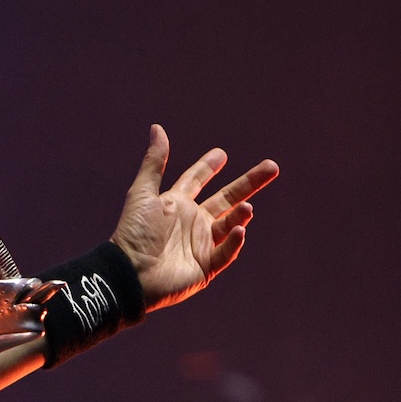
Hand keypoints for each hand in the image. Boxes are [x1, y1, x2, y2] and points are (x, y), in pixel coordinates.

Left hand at [110, 125, 278, 311]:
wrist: (129, 273)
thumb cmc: (133, 233)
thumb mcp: (143, 193)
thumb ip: (154, 162)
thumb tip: (157, 128)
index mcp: (176, 204)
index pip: (196, 180)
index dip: (208, 167)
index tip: (221, 154)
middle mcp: (191, 223)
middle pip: (226, 199)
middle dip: (249, 183)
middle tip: (272, 167)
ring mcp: (200, 245)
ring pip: (230, 225)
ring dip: (240, 215)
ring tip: (248, 207)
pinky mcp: (205, 267)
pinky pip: (226, 252)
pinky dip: (234, 241)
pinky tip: (239, 229)